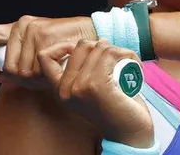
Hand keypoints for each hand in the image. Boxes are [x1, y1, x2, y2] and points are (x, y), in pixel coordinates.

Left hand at [0, 15, 97, 89]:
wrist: (88, 33)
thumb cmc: (62, 46)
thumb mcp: (36, 52)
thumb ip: (14, 63)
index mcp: (15, 28)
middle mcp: (21, 25)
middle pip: (8, 67)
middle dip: (24, 79)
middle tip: (40, 76)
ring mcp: (31, 29)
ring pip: (22, 72)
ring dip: (37, 80)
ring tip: (51, 70)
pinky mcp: (42, 35)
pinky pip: (36, 70)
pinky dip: (46, 76)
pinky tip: (57, 68)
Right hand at [38, 39, 153, 147]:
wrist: (130, 134)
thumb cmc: (113, 108)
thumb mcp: (87, 90)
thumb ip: (77, 73)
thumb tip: (79, 45)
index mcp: (60, 90)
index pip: (45, 57)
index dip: (62, 46)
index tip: (82, 54)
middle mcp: (65, 90)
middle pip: (81, 46)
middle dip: (101, 46)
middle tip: (115, 62)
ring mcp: (80, 87)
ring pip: (98, 47)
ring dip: (117, 50)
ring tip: (127, 64)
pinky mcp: (97, 86)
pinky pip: (110, 54)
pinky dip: (125, 53)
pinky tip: (134, 63)